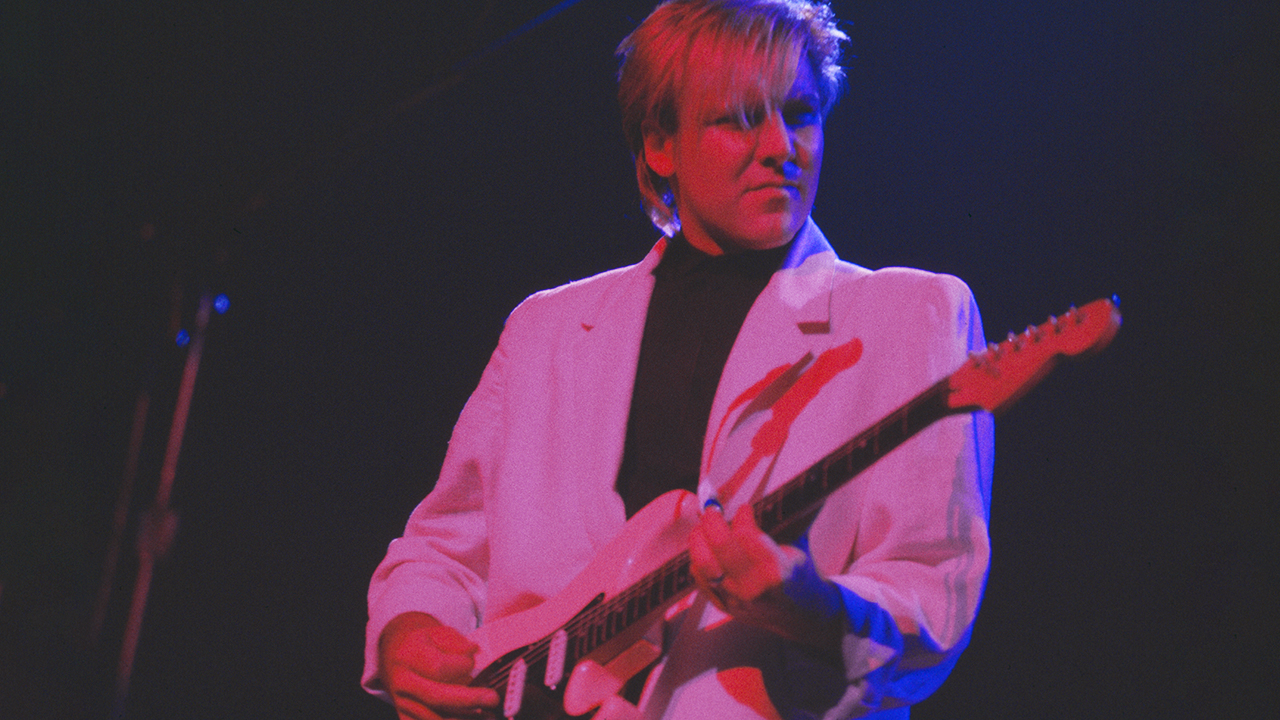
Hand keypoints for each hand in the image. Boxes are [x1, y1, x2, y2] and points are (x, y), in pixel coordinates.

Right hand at [378, 612, 499, 719]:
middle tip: (492, 699)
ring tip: (488, 715)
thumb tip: (473, 651)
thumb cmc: (424, 644)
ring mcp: (402, 703)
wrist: (397, 656)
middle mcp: (402, 681)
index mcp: (408, 655)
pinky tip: (471, 719)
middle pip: (436, 697)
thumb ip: (457, 641)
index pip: (437, 667)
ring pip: (435, 718)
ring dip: (464, 718)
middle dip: (469, 700)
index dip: (460, 667)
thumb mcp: (438, 633)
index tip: (474, 663)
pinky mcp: (406, 718)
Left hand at [688, 504, 842, 657]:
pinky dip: (698, 558)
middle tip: (713, 508)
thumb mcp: (799, 545)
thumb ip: (784, 518)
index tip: (744, 507)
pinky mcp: (724, 606)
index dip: (742, 515)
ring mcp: (736, 599)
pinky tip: (705, 547)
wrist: (802, 615)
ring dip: (698, 539)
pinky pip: (700, 578)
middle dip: (712, 520)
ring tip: (703, 526)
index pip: (746, 534)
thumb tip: (772, 483)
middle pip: (720, 546)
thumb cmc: (800, 573)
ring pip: (703, 564)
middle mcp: (754, 587)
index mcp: (777, 570)